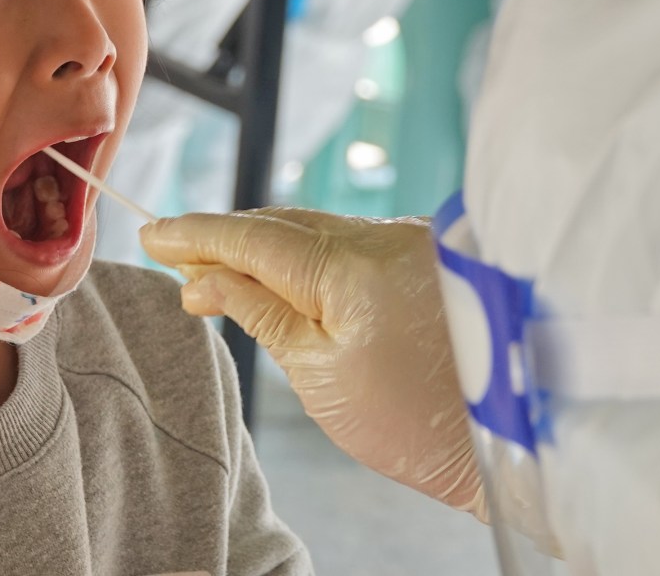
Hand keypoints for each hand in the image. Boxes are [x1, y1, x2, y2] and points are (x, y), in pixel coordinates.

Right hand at [139, 208, 486, 520]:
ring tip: (217, 279)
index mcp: (348, 264)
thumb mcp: (318, 374)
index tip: (152, 235)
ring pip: (314, 230)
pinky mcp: (422, 256)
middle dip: (223, 242)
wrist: (506, 433)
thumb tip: (207, 277)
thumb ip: (260, 312)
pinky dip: (305, 255)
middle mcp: (380, 236)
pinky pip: (346, 241)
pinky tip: (281, 277)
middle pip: (281, 224)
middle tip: (175, 264)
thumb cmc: (417, 419)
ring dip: (263, 249)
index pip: (252, 235)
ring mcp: (406, 240)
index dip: (196, 235)